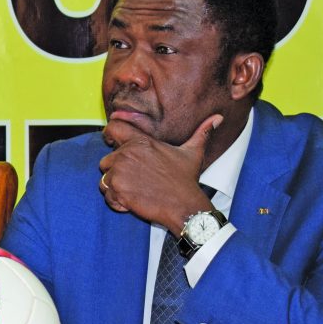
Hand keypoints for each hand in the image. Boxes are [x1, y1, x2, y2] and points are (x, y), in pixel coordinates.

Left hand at [99, 114, 222, 231]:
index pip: (112, 129)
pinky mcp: (118, 190)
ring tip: (133, 193)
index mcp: (141, 142)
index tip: (111, 143)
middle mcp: (127, 154)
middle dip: (115, 172)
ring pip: (104, 180)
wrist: (183, 205)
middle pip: (105, 161)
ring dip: (115, 188)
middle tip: (134, 181)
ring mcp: (121, 171)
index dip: (109, 135)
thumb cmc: (186, 180)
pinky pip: (107, 196)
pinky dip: (116, 202)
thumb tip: (218, 118)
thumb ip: (201, 133)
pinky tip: (131, 203)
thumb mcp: (193, 153)